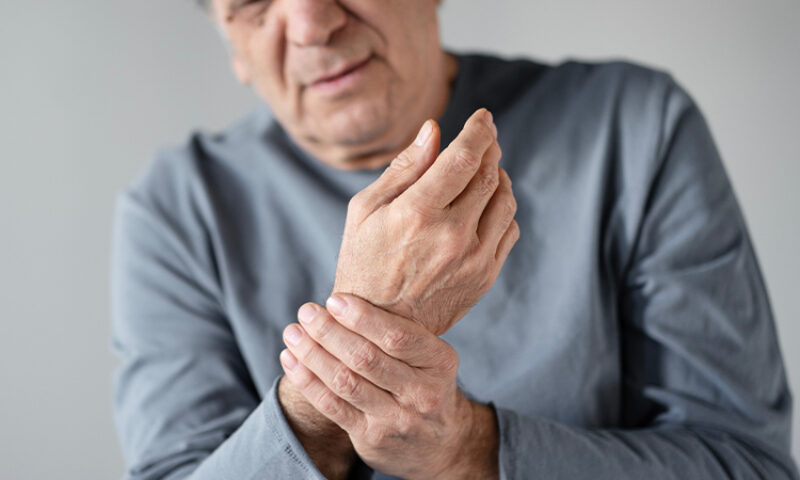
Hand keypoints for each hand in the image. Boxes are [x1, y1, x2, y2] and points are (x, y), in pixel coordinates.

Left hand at [279, 294, 499, 479]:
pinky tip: (291, 360)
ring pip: (345, 382)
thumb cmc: (424, 383)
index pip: (398, 337)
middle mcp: (422, 393)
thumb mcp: (429, 357)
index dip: (362, 318)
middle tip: (307, 311)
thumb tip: (343, 298)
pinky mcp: (372, 438)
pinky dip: (307, 381)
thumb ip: (398, 332)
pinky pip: (332, 406)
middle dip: (330, 332)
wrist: (438, 444)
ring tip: (293, 333)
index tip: (334, 300)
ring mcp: (397, 419)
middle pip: (366, 359)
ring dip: (313, 354)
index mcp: (439, 362)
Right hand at [333, 108, 518, 334]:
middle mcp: (451, 236)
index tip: (483, 117)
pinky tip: (485, 205)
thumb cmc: (364, 261)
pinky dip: (503, 208)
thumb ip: (404, 168)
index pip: (463, 157)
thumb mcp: (365, 210)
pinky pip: (509, 229)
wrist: (379, 326)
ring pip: (505, 200)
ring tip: (483, 171)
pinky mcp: (485, 276)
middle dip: (490, 148)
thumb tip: (434, 130)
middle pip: (489, 174)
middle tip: (484, 139)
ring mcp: (473, 259)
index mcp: (416, 214)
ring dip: (499, 176)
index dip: (479, 130)